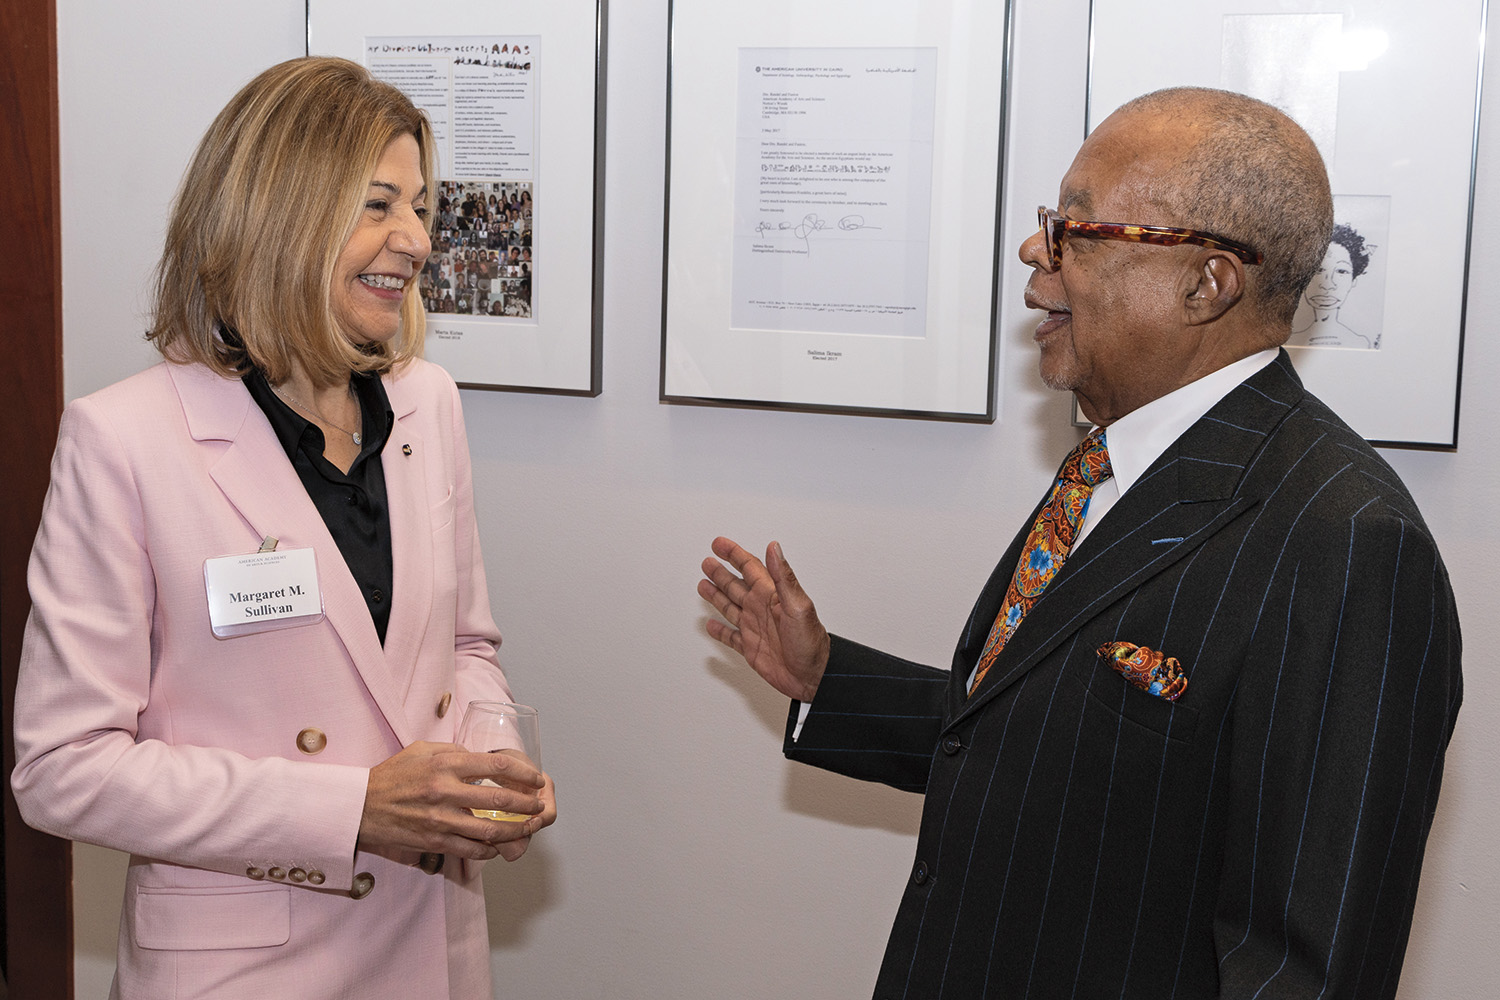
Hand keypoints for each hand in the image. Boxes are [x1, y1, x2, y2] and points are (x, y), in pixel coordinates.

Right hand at [358, 742, 551, 862]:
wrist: (360, 805)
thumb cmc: (393, 774)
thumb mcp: (423, 750)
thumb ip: (454, 751)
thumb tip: (481, 757)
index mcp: (445, 764)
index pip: (496, 766)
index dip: (523, 773)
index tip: (536, 777)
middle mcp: (445, 791)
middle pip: (500, 800)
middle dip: (527, 804)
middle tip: (539, 804)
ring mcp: (440, 820)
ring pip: (490, 830)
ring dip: (515, 830)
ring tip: (529, 827)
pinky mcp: (434, 841)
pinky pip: (471, 849)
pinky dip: (490, 849)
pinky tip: (499, 846)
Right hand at [699, 536, 829, 702]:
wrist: (812, 677)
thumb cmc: (810, 642)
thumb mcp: (798, 605)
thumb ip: (784, 576)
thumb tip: (775, 548)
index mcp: (771, 595)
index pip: (750, 568)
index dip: (734, 554)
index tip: (719, 544)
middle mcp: (761, 609)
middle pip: (736, 584)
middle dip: (720, 572)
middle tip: (707, 561)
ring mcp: (754, 628)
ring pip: (730, 606)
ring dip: (717, 595)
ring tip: (703, 584)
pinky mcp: (750, 648)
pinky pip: (730, 637)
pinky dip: (720, 631)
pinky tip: (711, 625)